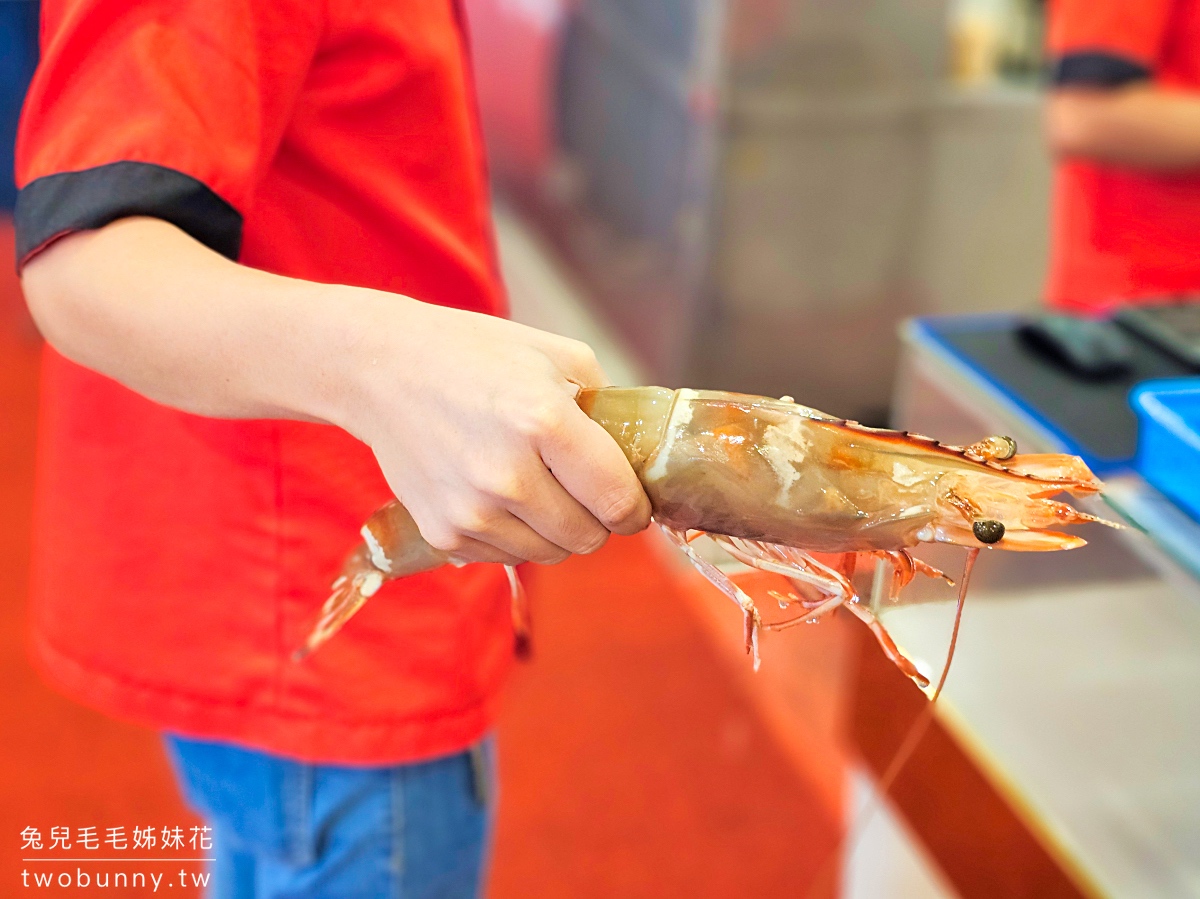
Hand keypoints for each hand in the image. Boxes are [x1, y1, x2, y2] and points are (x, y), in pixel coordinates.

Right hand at [341, 295, 651, 565]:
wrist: (381, 369)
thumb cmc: (475, 355)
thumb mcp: (556, 355)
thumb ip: (609, 404)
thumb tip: (641, 454)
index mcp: (543, 421)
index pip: (618, 501)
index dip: (635, 507)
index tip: (632, 500)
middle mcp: (507, 475)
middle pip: (588, 538)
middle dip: (597, 518)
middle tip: (582, 489)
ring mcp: (471, 511)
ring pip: (550, 554)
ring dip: (556, 530)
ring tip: (538, 487)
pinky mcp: (443, 533)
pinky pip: (506, 556)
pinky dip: (514, 535)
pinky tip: (498, 494)